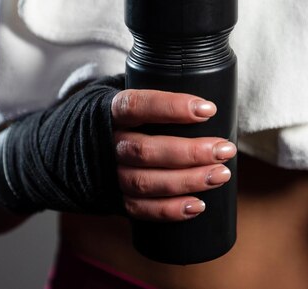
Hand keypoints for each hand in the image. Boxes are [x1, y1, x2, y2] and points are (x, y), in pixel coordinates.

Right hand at [111, 90, 235, 221]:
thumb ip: (161, 98)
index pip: (137, 106)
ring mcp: (109, 173)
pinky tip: (198, 206)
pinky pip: (140, 209)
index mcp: (111, 111)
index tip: (208, 110)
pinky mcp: (115, 198)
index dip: (171, 107)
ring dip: (187, 181)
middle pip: (145, 151)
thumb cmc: (127, 117)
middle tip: (224, 149)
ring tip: (221, 175)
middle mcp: (108, 143)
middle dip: (190, 152)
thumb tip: (211, 100)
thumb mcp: (134, 97)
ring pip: (145, 182)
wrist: (82, 143)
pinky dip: (170, 210)